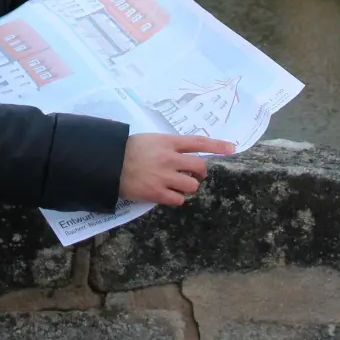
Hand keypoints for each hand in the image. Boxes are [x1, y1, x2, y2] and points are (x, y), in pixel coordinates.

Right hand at [119, 133, 235, 206]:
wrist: (107, 163)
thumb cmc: (127, 149)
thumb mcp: (150, 139)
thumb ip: (169, 145)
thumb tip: (185, 153)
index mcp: (168, 142)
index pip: (199, 142)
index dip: (217, 145)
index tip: (232, 148)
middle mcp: (169, 158)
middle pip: (200, 167)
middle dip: (200, 174)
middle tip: (194, 176)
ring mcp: (164, 177)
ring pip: (191, 186)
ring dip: (188, 187)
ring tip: (176, 185)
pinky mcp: (157, 193)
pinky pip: (178, 200)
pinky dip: (176, 198)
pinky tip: (167, 194)